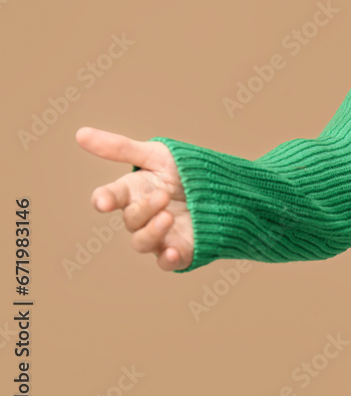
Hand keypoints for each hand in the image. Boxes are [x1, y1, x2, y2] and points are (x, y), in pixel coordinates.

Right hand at [75, 127, 192, 270]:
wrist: (224, 187)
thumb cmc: (183, 169)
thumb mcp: (156, 154)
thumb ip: (120, 148)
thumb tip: (80, 133)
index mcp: (132, 192)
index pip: (109, 197)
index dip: (104, 200)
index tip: (103, 202)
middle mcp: (142, 216)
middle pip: (131, 219)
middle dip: (144, 209)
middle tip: (163, 196)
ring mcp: (160, 235)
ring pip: (142, 243)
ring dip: (152, 232)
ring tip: (168, 217)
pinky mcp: (180, 250)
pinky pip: (167, 262)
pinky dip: (167, 260)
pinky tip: (172, 253)